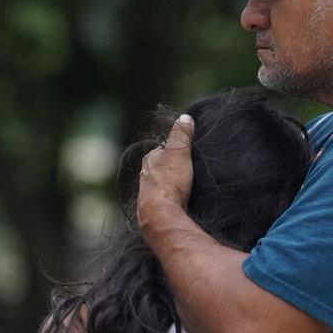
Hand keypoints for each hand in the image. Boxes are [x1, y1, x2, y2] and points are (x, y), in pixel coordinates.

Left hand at [136, 115, 194, 232]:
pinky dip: (168, 199)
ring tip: (184, 188)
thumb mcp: (178, 152)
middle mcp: (144, 176)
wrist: (160, 215)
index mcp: (149, 160)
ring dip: (170, 185)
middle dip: (171, 168)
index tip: (186, 151)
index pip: (162, 150)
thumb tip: (184, 117)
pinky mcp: (150, 210)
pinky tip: (176, 203)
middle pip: (160, 168)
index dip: (174, 149)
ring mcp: (146, 194)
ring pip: (159, 185)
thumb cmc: (169, 182)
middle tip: (188, 170)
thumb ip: (181, 134)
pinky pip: (161, 200)